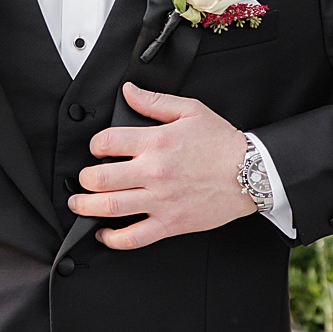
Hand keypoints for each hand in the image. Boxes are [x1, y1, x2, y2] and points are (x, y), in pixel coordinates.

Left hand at [70, 83, 256, 249]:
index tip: (98, 149)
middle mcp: (154, 172)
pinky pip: (133, 238)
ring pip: (109, 208)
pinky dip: (112, 239)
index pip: (107, 142)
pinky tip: (105, 233)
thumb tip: (129, 92)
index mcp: (157, 142)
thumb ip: (155, 101)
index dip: (95, 145)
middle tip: (84, 179)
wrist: (252, 173)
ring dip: (86, 207)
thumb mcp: (191, 111)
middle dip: (84, 179)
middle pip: (99, 178)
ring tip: (80, 204)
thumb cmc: (223, 143)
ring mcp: (160, 201)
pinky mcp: (170, 224)